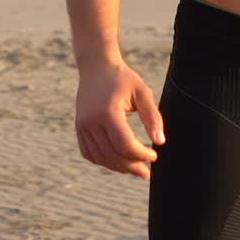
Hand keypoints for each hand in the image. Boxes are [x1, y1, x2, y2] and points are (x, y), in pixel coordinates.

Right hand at [75, 60, 165, 178]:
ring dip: (118, 167)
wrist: (96, 66)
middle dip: (131, 166)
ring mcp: (82, 125)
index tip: (154, 155)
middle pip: (112, 155)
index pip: (124, 144)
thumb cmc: (123, 78)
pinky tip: (117, 161)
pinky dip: (103, 161)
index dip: (141, 154)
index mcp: (108, 112)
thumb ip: (152, 116)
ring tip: (135, 169)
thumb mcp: (142, 92)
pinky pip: (89, 153)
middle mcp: (91, 121)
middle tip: (147, 172)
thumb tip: (160, 141)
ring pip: (100, 157)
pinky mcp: (79, 127)